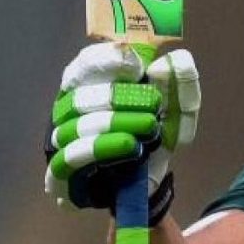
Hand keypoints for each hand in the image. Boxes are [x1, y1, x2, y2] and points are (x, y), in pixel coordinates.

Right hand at [44, 42, 199, 222]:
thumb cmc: (156, 135)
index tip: (136, 65)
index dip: (105, 61)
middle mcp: (70, 111)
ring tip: (150, 127)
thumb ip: (182, 83)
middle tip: (154, 103)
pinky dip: (102, 149)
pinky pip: (69, 159)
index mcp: (94, 86)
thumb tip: (169, 62)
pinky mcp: (61, 174)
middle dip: (119, 97)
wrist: (148, 183)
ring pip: (75, 127)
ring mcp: (62, 142)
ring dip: (116, 124)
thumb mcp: (180, 108)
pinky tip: (131, 147)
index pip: (85, 64)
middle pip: (79, 96)